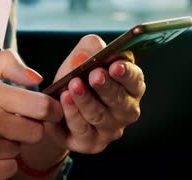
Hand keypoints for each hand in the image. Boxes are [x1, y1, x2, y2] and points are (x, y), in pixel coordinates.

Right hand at [0, 50, 63, 179]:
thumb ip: (7, 63)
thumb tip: (36, 79)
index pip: (42, 107)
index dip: (51, 109)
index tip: (48, 109)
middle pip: (36, 132)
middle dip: (28, 125)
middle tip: (9, 119)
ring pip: (20, 150)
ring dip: (10, 143)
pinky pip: (9, 169)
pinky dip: (1, 162)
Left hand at [49, 35, 145, 153]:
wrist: (57, 107)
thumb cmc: (78, 78)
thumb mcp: (82, 57)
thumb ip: (90, 48)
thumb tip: (88, 52)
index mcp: (130, 86)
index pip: (135, 80)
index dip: (126, 73)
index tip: (115, 65)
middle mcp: (125, 110)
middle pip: (120, 101)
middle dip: (107, 87)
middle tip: (95, 74)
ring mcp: (110, 129)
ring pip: (100, 116)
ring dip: (86, 100)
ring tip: (74, 85)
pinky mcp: (91, 143)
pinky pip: (82, 129)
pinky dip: (72, 113)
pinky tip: (64, 99)